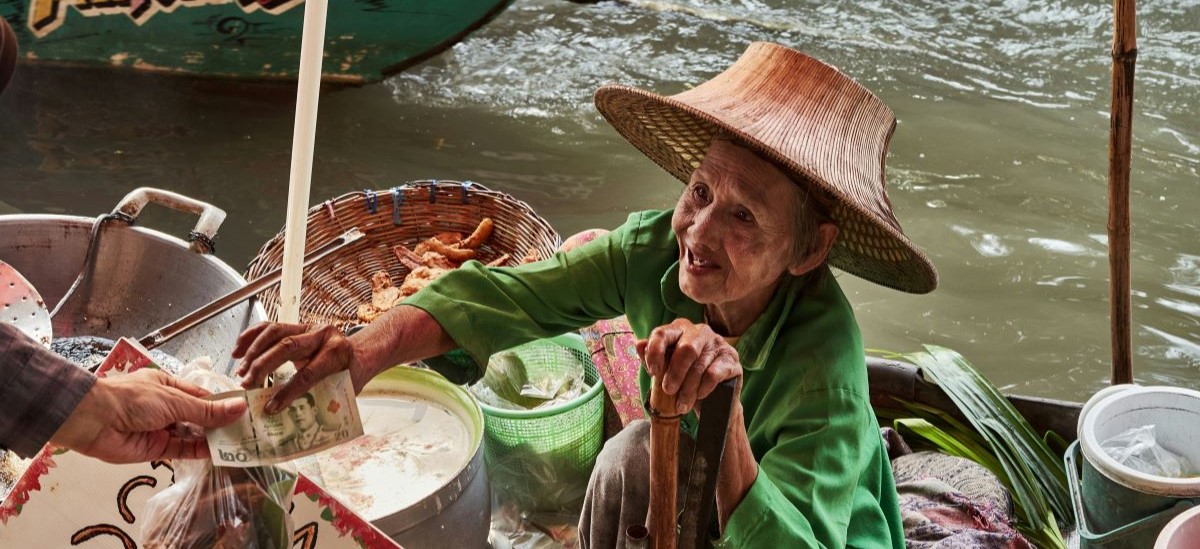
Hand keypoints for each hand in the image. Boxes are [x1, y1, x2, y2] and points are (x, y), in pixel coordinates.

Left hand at [49, 369, 246, 463]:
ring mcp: (162, 429)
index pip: (202, 396)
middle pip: (199, 416)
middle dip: (220, 423)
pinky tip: (217, 453)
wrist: (92, 420)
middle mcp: (167, 407)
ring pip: (193, 434)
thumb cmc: (131, 399)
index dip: (223, 404)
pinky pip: (183, 451)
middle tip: (247, 430)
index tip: (245, 411)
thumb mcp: (174, 400)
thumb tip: (239, 408)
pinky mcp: (156, 450)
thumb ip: (206, 410)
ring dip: (212, 438)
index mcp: (169, 387)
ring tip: (238, 442)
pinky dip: (199, 451)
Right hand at [233, 322, 359, 414]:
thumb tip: (288, 420)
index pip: (309, 372)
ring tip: (241, 372)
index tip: (270, 407)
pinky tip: (238, 351)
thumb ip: (317, 399)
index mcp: (337, 352)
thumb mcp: (341, 388)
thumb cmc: (349, 374)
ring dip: (253, 352)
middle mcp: (322, 335)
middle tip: (247, 385)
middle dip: (263, 366)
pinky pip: (270, 326)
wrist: (357, 355)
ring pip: (275, 332)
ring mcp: (308, 327)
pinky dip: (251, 336)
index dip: (287, 392)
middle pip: (287, 347)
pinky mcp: (296, 325)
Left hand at [637, 318, 741, 416]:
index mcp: (680, 329)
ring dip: (688, 389)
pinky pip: (714, 374)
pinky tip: (699, 396)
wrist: (712, 400)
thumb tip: (639, 344)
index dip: (656, 352)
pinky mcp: (731, 358)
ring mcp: (718, 343)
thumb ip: (650, 358)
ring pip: (700, 365)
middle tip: (668, 391)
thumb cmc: (684, 381)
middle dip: (675, 373)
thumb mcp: (663, 371)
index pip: (663, 333)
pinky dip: (703, 388)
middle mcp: (700, 331)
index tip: (653, 372)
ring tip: (682, 404)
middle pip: (686, 348)